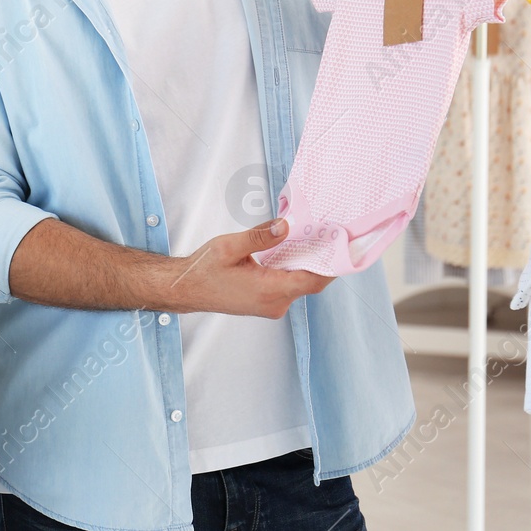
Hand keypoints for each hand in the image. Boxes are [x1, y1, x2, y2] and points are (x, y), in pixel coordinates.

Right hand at [165, 218, 331, 317]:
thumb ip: (260, 237)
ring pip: (301, 283)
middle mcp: (275, 303)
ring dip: (308, 263)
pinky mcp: (267, 302)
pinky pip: (290, 285)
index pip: (312, 280)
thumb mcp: (229, 246)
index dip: (332, 265)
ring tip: (315, 237)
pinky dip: (296, 268)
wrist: (186, 289)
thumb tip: (286, 225)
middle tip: (332, 234)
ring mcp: (272, 305)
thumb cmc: (204, 269)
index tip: (344, 245)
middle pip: (311, 282)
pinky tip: (294, 249)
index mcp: (268, 291)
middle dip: (323, 259)